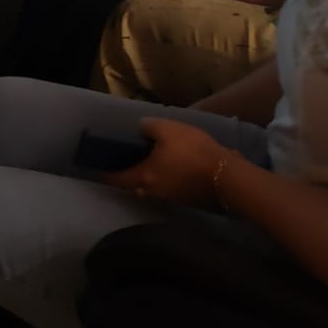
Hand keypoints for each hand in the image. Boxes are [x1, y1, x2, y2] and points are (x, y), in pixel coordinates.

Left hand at [107, 118, 228, 206]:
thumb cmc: (192, 151)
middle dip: (130, 175)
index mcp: (143, 177)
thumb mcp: (168, 129)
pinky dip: (167, 180)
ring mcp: (172, 199)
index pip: (116, 179)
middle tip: (129, 160)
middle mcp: (153, 192)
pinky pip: (170, 189)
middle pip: (134, 185)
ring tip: (153, 162)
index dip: (106, 173)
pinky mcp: (188, 201)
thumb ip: (149, 127)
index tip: (99, 168)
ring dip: (150, 178)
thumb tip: (140, 128)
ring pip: (153, 188)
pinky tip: (175, 168)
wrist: (228, 177)